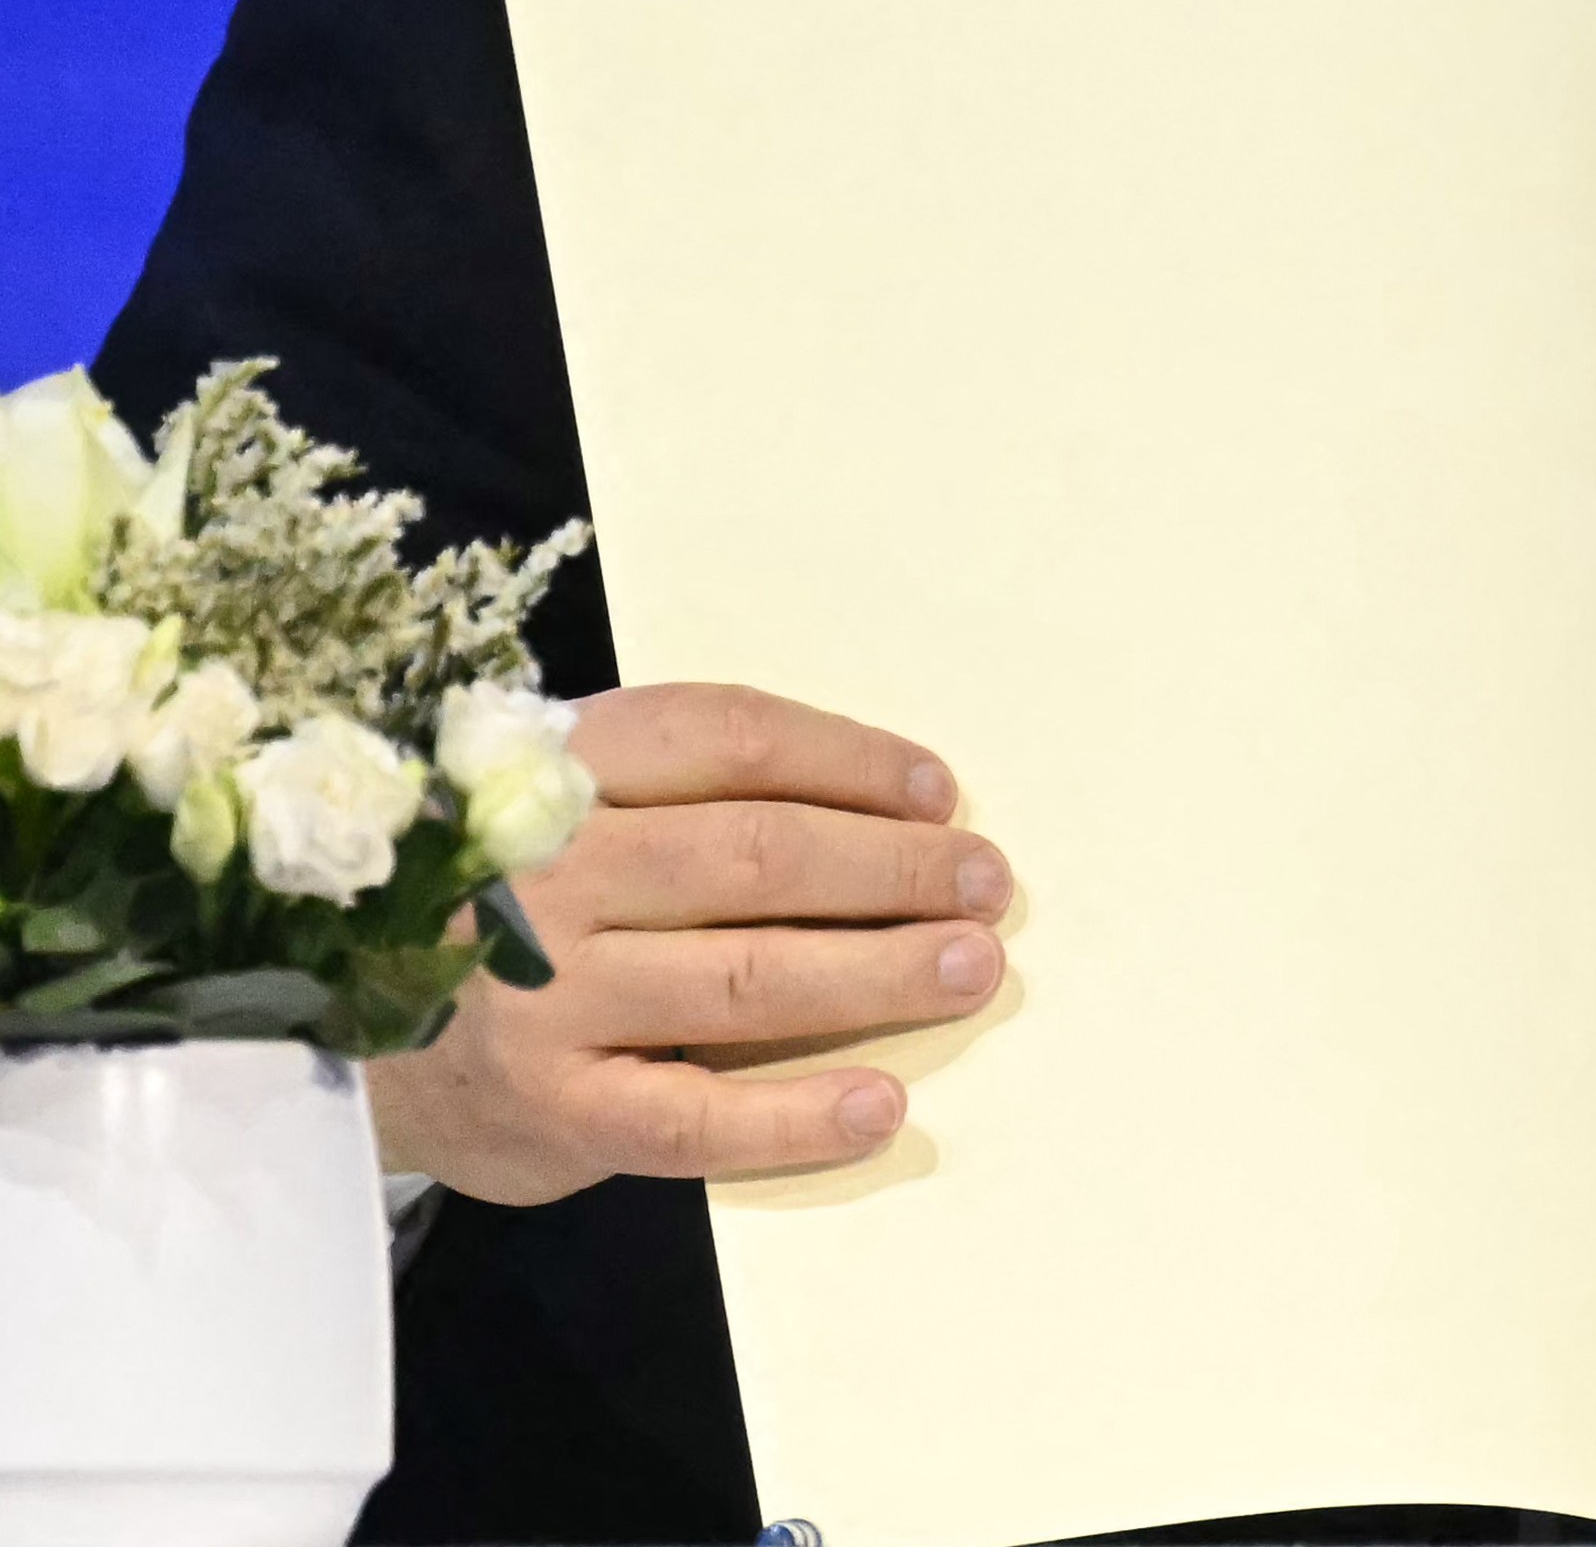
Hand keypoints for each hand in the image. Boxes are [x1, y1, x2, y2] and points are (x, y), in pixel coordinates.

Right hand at [367, 684, 1008, 1205]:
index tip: (940, 794)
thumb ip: (692, 792)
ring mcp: (544, 997)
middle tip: (986, 885)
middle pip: (762, 854)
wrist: (345, 1037)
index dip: (854, 760)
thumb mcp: (567, 808)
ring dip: (883, 970)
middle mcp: (546, 877)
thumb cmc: (507, 907)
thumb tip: (903, 808)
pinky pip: (695, 1119)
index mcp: (558, 774)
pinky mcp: (553, 1108)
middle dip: (897, 867)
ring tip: (971, 968)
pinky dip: (797, 1116)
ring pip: (749, 977)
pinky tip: (879, 1105)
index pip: (733, 740)